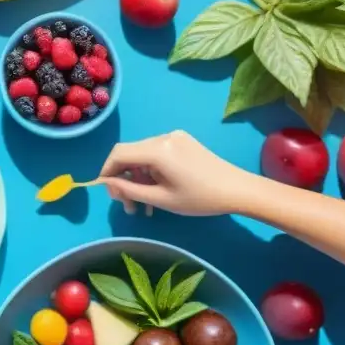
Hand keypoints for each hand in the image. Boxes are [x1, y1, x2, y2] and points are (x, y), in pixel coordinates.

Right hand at [100, 131, 254, 216]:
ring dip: (138, 179)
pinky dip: (151, 172)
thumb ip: (130, 190)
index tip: (106, 191)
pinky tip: (156, 192)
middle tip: (128, 206)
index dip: (107, 171)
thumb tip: (108, 184)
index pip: (118, 154)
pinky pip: (157, 155)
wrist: (238, 190)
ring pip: (143, 156)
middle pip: (130, 155)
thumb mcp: (161, 199)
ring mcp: (174, 138)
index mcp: (157, 150)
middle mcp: (163, 137)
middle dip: (124, 179)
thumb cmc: (199, 198)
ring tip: (143, 206)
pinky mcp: (183, 142)